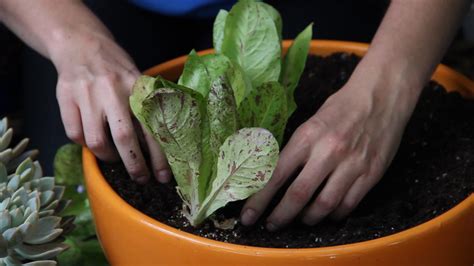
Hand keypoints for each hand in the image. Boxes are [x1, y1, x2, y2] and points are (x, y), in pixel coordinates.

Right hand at [53, 32, 169, 183]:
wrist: (80, 45)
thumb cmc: (116, 68)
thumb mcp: (137, 80)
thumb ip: (145, 107)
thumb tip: (162, 146)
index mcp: (135, 86)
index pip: (151, 127)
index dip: (158, 156)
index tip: (163, 176)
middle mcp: (112, 91)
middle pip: (124, 138)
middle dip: (135, 165)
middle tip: (141, 179)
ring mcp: (86, 96)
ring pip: (97, 142)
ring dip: (109, 158)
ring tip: (116, 159)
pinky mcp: (65, 100)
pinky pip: (75, 135)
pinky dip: (86, 146)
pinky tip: (95, 142)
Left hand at [241, 71, 418, 230]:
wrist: (382, 95)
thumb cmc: (341, 107)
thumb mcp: (311, 122)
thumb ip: (296, 150)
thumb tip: (276, 177)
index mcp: (307, 136)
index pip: (276, 175)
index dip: (259, 200)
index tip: (248, 216)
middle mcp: (328, 152)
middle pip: (298, 195)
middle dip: (280, 216)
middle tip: (271, 225)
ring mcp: (352, 164)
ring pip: (324, 206)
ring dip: (308, 219)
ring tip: (300, 219)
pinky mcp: (371, 173)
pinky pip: (348, 205)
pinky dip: (334, 215)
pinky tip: (327, 214)